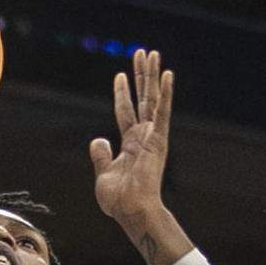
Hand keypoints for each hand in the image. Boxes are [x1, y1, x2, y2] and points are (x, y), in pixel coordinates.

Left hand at [89, 48, 172, 228]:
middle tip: (142, 53)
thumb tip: (98, 138)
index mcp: (131, 144)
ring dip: (152, 75)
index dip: (122, 93)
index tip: (121, 74)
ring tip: (152, 53)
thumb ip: (100, 154)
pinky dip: (165, 93)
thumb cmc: (119, 200)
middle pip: (142, 99)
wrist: (131, 211)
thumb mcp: (103, 174)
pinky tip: (167, 74)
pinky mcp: (158, 139)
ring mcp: (152, 137)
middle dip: (141, 75)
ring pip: (152, 99)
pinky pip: (162, 112)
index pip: (125, 111)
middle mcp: (144, 137)